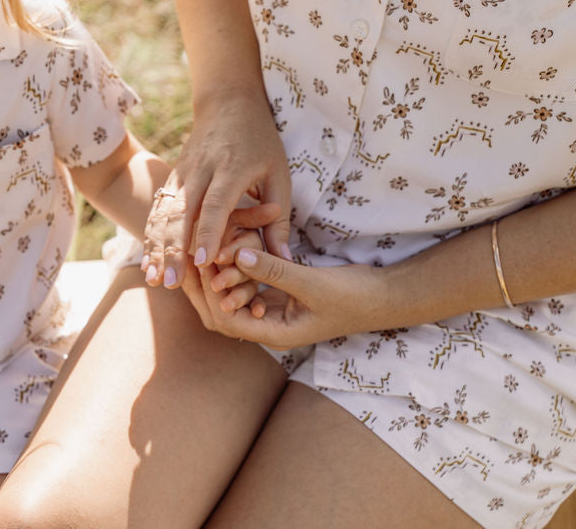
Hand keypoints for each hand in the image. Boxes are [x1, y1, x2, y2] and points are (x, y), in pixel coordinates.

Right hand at [141, 90, 291, 287]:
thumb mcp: (279, 174)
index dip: (209, 233)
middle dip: (174, 248)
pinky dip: (152, 236)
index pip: (215, 204)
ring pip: (163, 212)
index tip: (204, 261)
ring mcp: (182, 172)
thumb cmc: (260, 140)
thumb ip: (279, 219)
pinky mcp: (172, 176)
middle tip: (172, 282)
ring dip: (157, 246)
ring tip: (153, 278)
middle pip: (181, 211)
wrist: (227, 102)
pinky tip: (149, 261)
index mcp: (231, 168)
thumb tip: (285, 260)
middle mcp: (201, 170)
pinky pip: (158, 209)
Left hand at [187, 248, 386, 351]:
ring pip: (232, 294)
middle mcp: (269, 325)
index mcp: (275, 334)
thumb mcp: (313, 283)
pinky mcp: (279, 293)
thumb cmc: (354, 296)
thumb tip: (239, 255)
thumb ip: (276, 271)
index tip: (200, 261)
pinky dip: (237, 265)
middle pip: (221, 310)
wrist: (385, 296)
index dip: (208, 292)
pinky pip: (249, 282)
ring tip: (207, 244)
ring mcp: (274, 310)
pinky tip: (229, 242)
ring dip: (220, 272)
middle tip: (190, 253)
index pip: (226, 319)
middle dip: (204, 285)